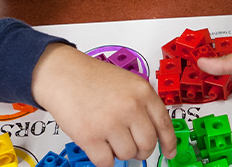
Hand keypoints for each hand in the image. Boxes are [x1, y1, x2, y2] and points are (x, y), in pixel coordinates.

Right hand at [31, 44, 176, 166]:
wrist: (62, 74)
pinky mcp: (90, 136)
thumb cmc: (91, 78)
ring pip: (127, 155)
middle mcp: (130, 107)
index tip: (169, 152)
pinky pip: (106, 162)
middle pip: (148, 144)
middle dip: (140, 150)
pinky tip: (98, 146)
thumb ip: (142, 105)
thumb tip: (153, 132)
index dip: (169, 142)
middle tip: (131, 146)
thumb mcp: (128, 83)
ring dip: (119, 152)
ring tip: (108, 137)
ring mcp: (110, 122)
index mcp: (142, 92)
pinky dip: (103, 159)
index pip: (164, 124)